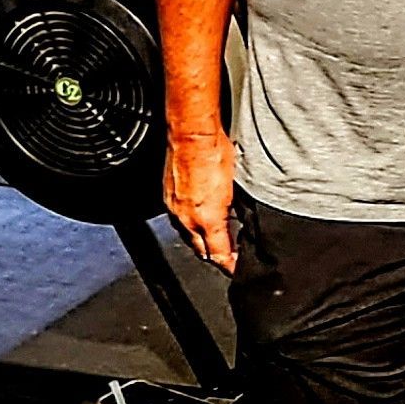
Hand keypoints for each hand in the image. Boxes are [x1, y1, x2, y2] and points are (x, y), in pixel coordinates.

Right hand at [164, 128, 236, 273]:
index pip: (218, 254)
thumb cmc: (216, 153)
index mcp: (207, 219)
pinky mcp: (167, 197)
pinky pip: (178, 218)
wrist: (191, 135)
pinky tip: (197, 215)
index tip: (237, 268)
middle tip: (227, 257)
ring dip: (200, 239)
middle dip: (214, 256)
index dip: (229, 265)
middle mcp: (187, 218)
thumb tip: (237, 221)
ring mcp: (174, 208)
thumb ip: (234, 211)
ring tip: (214, 238)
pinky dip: (189, 222)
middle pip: (200, 250)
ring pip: (187, 235)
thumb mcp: (235, 188)